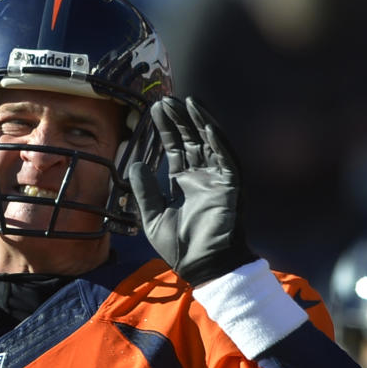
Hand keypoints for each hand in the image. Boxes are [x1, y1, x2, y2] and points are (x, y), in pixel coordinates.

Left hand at [129, 96, 256, 284]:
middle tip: (166, 100)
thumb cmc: (180, 248)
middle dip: (180, 120)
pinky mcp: (231, 187)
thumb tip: (135, 165)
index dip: (167, 131)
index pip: (177, 150)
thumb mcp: (153, 217)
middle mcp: (203, 178)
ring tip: (186, 102)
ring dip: (198, 123)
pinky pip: (226, 159)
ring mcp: (218, 180)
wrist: (203, 267)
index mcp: (186, 185)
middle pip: (192, 141)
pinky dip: (217, 141)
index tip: (156, 111)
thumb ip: (146, 191)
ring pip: (209, 143)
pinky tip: (205, 125)